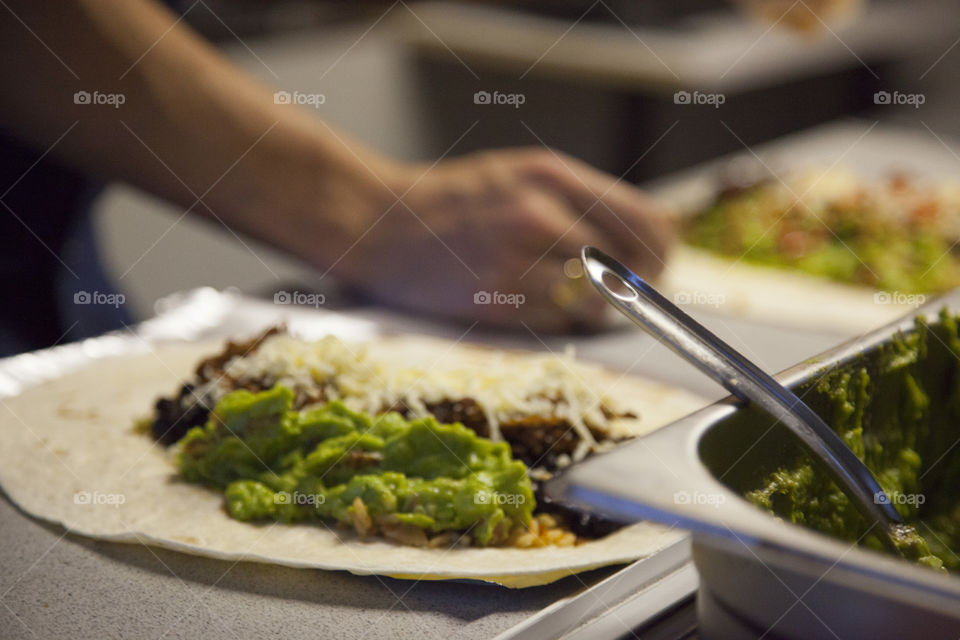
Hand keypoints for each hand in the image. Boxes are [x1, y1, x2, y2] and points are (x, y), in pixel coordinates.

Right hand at [332, 148, 672, 332]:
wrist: (379, 224)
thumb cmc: (453, 200)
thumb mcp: (519, 175)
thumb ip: (580, 199)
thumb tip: (651, 237)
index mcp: (550, 174)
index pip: (645, 220)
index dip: (661, 252)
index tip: (655, 267)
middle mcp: (538, 214)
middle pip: (627, 267)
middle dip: (631, 288)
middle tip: (620, 292)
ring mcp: (516, 259)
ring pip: (592, 302)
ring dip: (586, 307)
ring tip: (554, 290)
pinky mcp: (496, 301)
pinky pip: (555, 323)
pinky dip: (553, 320)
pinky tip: (526, 300)